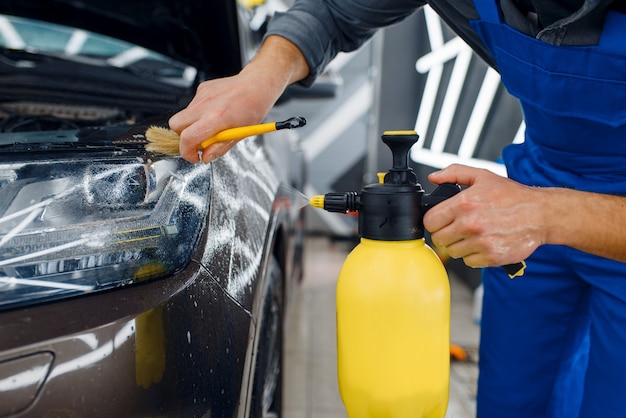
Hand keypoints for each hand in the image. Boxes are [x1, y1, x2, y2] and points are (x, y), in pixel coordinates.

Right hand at [169, 36, 309, 163]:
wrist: (258, 83)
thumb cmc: (254, 107)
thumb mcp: (241, 134)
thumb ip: (220, 147)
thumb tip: (206, 157)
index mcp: (217, 117)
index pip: (188, 138)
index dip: (187, 152)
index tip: (194, 157)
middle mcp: (206, 104)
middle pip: (175, 125)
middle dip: (182, 137)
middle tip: (199, 141)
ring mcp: (202, 94)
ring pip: (183, 115)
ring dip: (193, 125)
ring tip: (212, 125)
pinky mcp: (202, 88)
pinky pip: (192, 105)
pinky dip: (199, 113)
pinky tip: (215, 112)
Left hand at [423, 164, 545, 267]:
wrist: (541, 214)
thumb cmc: (513, 196)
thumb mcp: (483, 176)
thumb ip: (454, 173)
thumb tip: (434, 177)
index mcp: (464, 204)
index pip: (430, 221)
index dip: (435, 221)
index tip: (443, 220)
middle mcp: (470, 224)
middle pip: (438, 239)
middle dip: (446, 233)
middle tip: (459, 227)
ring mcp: (480, 242)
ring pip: (453, 252)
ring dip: (460, 245)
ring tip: (474, 234)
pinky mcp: (491, 257)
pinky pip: (469, 261)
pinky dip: (474, 255)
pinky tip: (484, 243)